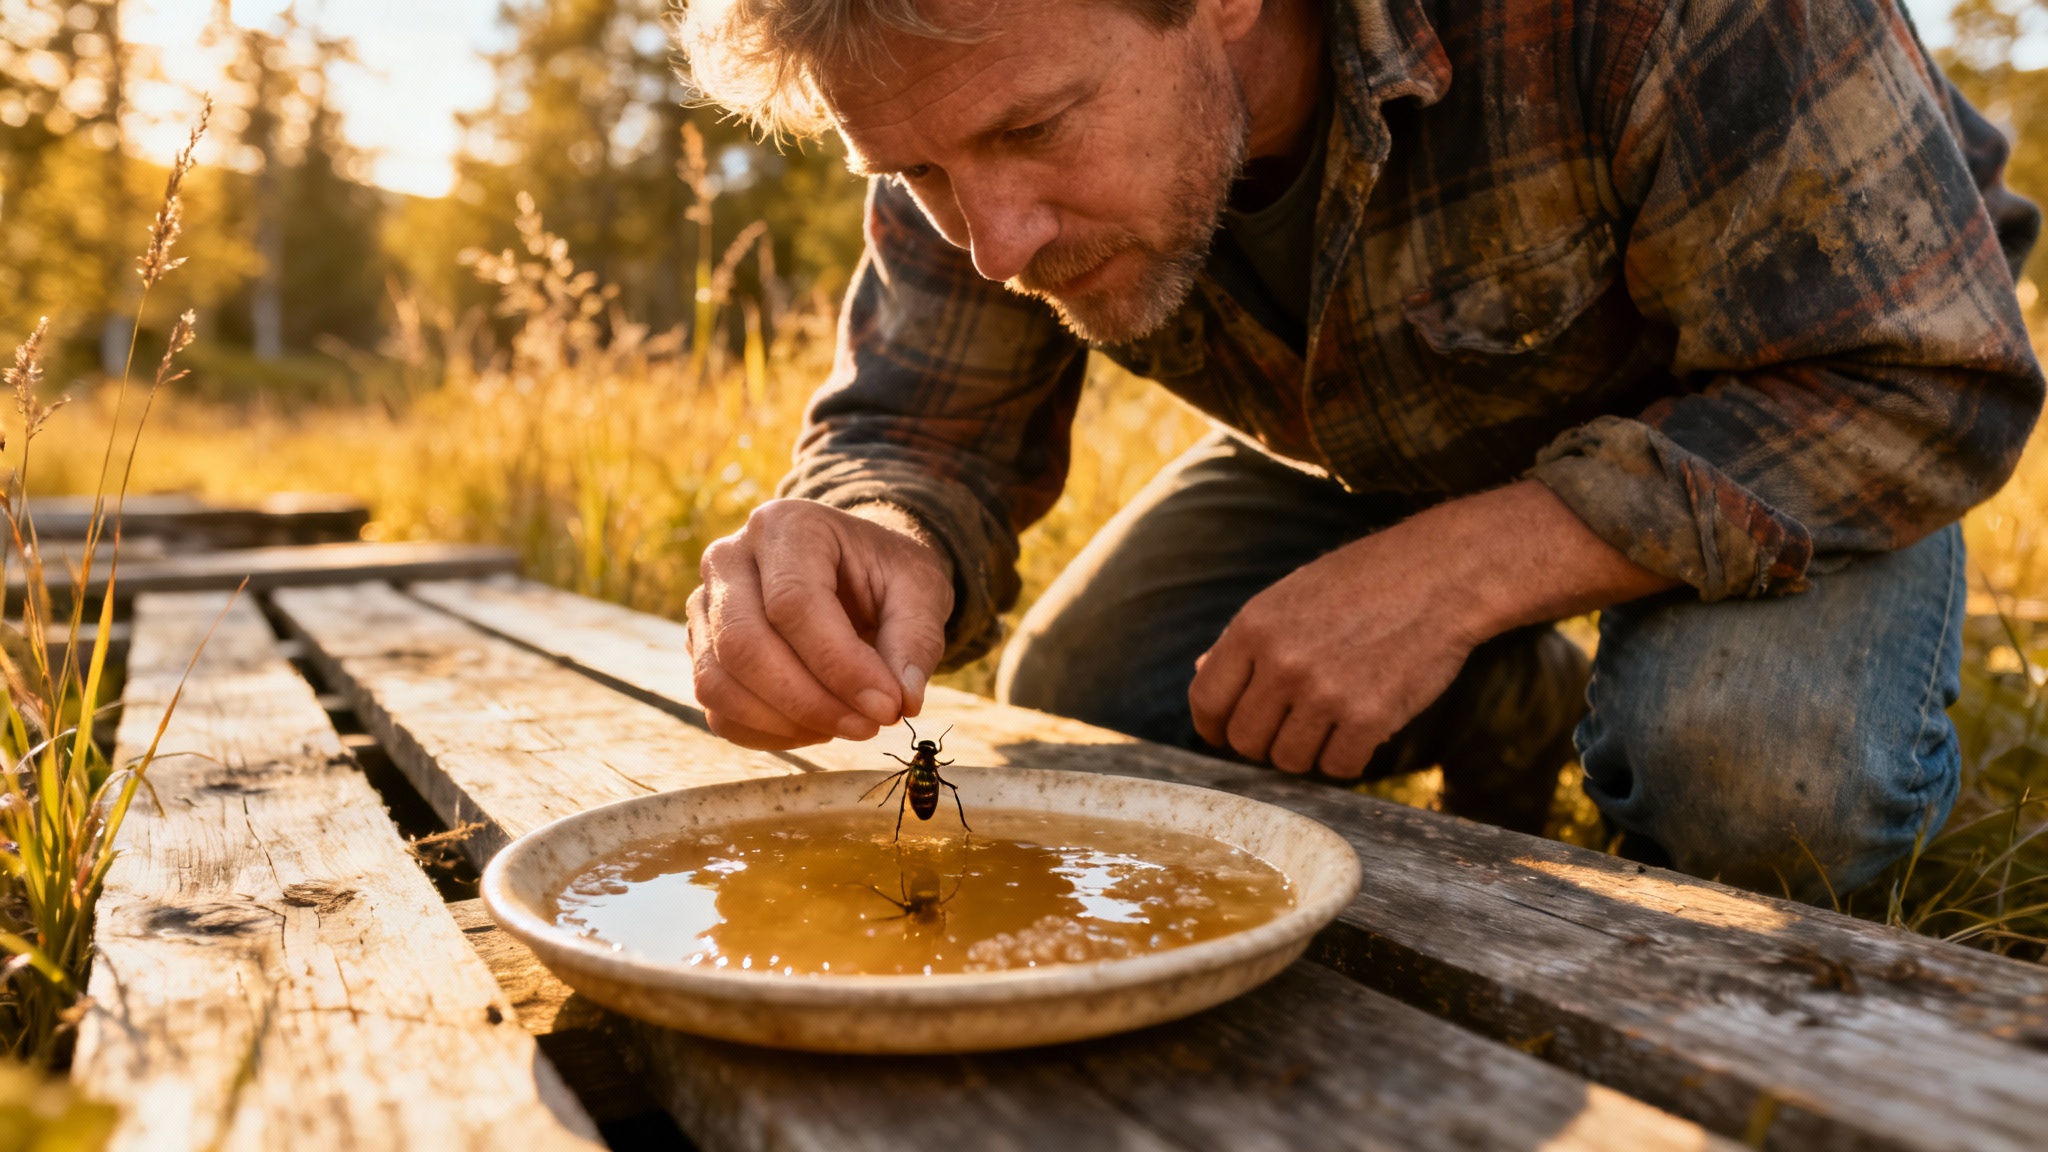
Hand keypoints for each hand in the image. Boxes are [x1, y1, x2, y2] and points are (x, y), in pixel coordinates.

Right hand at [686, 500, 953, 749]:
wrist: (854, 568)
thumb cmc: (885, 573)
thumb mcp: (921, 590)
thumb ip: (915, 641)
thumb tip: (902, 702)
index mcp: (785, 525)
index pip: (793, 603)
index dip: (840, 665)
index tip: (888, 705)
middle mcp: (729, 558)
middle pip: (743, 644)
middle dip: (809, 701)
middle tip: (869, 725)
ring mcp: (705, 606)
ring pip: (718, 683)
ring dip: (787, 722)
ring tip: (848, 724)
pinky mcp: (700, 650)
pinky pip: (718, 710)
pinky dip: (768, 733)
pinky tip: (817, 725)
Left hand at [1187, 481, 1674, 777]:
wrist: (1443, 575)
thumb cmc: (1367, 581)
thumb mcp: (1292, 594)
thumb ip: (1246, 639)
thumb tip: (1202, 674)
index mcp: (1254, 627)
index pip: (1207, 700)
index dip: (1213, 727)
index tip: (1226, 734)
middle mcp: (1282, 662)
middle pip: (1246, 740)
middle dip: (1265, 742)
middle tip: (1293, 727)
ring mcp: (1325, 692)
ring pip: (1290, 761)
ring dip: (1308, 752)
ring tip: (1332, 724)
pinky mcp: (1369, 717)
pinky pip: (1339, 767)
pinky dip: (1349, 758)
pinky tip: (1362, 730)